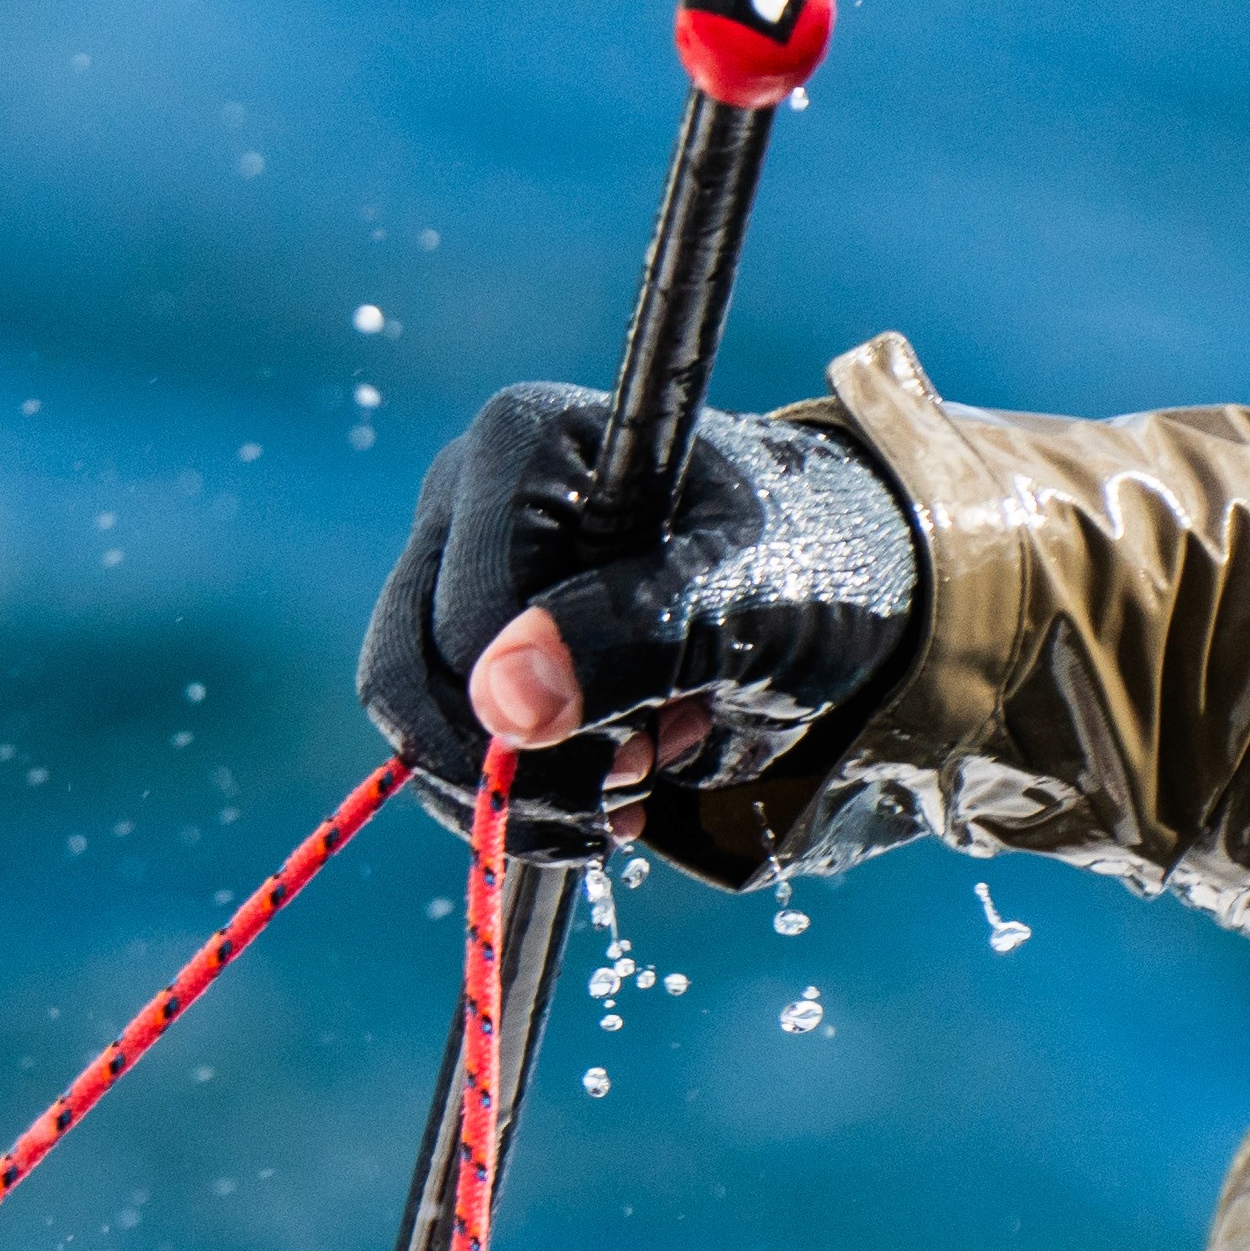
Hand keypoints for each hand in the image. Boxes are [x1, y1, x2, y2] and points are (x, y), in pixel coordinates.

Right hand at [361, 384, 919, 840]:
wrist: (836, 593)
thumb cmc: (809, 565)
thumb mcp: (750, 598)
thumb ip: (636, 634)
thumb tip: (503, 703)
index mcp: (523, 445)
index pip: (467, 615)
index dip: (544, 702)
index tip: (652, 731)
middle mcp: (464, 501)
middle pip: (413, 675)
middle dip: (528, 759)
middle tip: (643, 771)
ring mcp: (454, 577)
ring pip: (419, 730)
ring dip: (533, 791)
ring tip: (645, 773)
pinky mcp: (469, 653)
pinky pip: (448, 760)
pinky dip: (531, 805)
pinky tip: (619, 790)